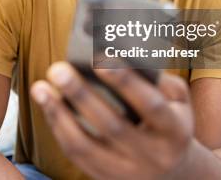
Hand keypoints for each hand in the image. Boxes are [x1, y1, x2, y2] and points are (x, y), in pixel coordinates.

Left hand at [30, 62, 193, 179]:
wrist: (172, 173)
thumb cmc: (170, 122)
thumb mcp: (180, 102)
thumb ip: (161, 80)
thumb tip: (126, 54)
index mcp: (174, 131)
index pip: (150, 105)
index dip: (125, 81)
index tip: (100, 57)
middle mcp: (152, 155)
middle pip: (112, 125)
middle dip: (81, 95)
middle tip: (58, 69)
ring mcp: (126, 171)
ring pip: (85, 146)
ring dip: (58, 114)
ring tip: (40, 87)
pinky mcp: (105, 178)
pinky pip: (76, 154)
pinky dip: (58, 128)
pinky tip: (47, 105)